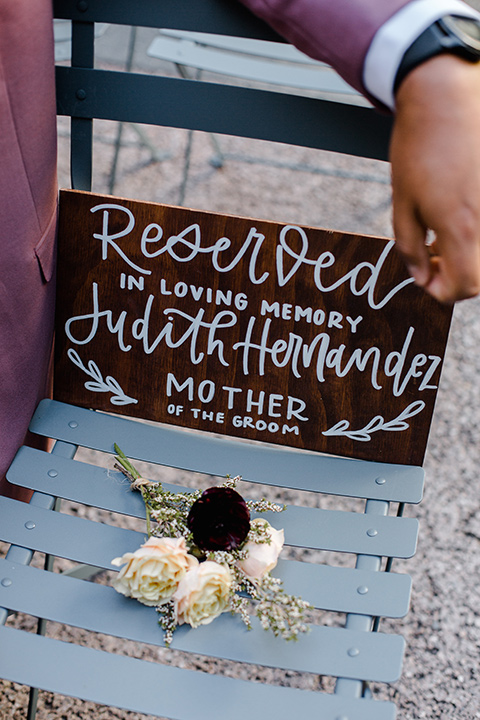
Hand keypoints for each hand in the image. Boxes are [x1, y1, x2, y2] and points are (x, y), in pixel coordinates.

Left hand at [390, 54, 479, 302]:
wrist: (445, 97)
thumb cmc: (418, 148)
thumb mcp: (402, 203)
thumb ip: (409, 247)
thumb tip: (419, 275)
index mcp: (461, 227)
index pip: (465, 286)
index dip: (441, 292)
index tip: (424, 280)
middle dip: (455, 277)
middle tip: (430, 259)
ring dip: (465, 255)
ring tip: (439, 234)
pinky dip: (473, 232)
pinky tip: (453, 214)